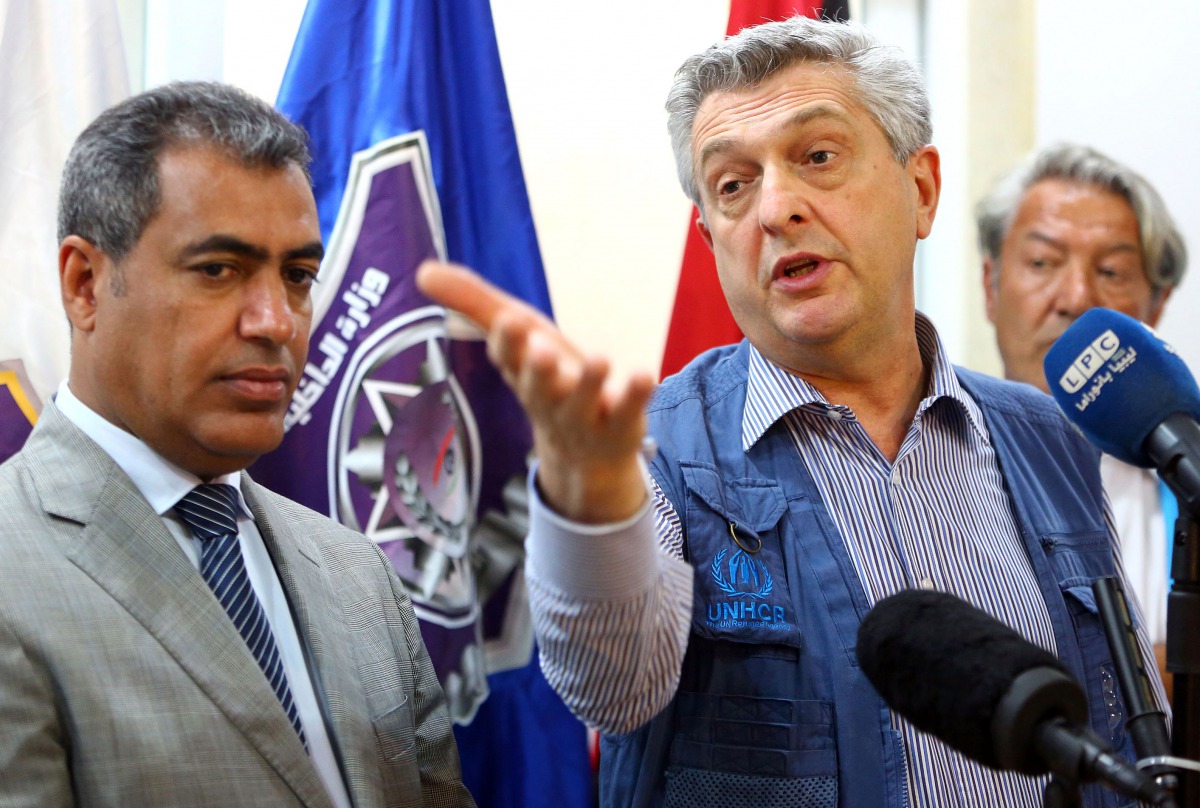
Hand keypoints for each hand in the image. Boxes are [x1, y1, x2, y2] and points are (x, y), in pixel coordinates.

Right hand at [416, 261, 654, 522]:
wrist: (585, 454)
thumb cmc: (547, 379)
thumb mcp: (518, 337)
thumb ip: (474, 303)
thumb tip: (422, 270)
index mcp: (521, 371)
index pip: (508, 356)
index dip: (508, 342)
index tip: (509, 321)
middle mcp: (547, 396)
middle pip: (537, 384)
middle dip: (537, 367)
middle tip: (540, 347)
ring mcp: (584, 414)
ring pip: (582, 400)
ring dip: (588, 381)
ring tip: (600, 360)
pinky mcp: (620, 423)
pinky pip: (627, 410)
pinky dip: (635, 393)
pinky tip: (644, 374)